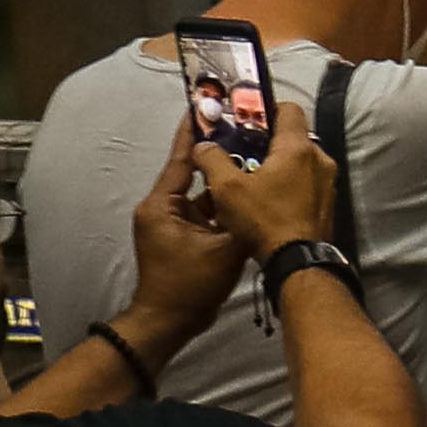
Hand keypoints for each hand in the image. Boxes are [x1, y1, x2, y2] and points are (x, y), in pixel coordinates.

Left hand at [125, 116, 239, 331]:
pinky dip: (225, 207)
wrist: (169, 322)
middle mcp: (163, 208)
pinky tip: (250, 197)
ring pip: (205, 196)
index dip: (193, 132)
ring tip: (255, 163)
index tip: (203, 104)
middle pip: (195, 175)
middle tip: (245, 133)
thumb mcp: (223, 249)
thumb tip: (263, 192)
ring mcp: (172, 224)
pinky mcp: (183, 237)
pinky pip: (207, 214)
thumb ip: (242, 217)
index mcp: (162, 204)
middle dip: (219, 157)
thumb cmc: (189, 284)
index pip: (180, 159)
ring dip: (227, 185)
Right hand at [187, 117, 346, 264]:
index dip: (264, 110)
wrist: (298, 262)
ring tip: (250, 177)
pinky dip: (288, 182)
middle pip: (292, 135)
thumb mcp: (226, 188)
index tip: (243, 121)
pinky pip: (306, 181)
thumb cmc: (264, 221)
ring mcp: (327, 182)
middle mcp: (320, 159)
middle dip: (266, 140)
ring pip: (299, 160)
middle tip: (240, 151)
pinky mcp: (327, 203)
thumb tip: (203, 145)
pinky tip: (267, 198)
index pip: (287, 109)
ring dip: (276, 163)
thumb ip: (212, 159)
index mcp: (298, 148)